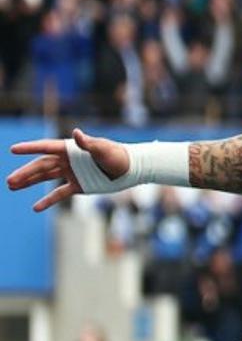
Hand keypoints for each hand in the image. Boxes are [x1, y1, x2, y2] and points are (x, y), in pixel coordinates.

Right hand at [8, 129, 129, 210]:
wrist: (131, 169)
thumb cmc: (118, 155)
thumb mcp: (103, 149)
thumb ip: (88, 143)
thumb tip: (76, 133)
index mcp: (71, 148)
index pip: (46, 147)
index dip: (30, 148)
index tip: (13, 149)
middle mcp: (68, 160)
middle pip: (41, 165)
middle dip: (25, 172)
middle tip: (9, 180)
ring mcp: (72, 173)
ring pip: (46, 178)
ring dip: (29, 182)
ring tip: (12, 186)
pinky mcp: (78, 185)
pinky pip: (59, 194)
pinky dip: (48, 200)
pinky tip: (36, 207)